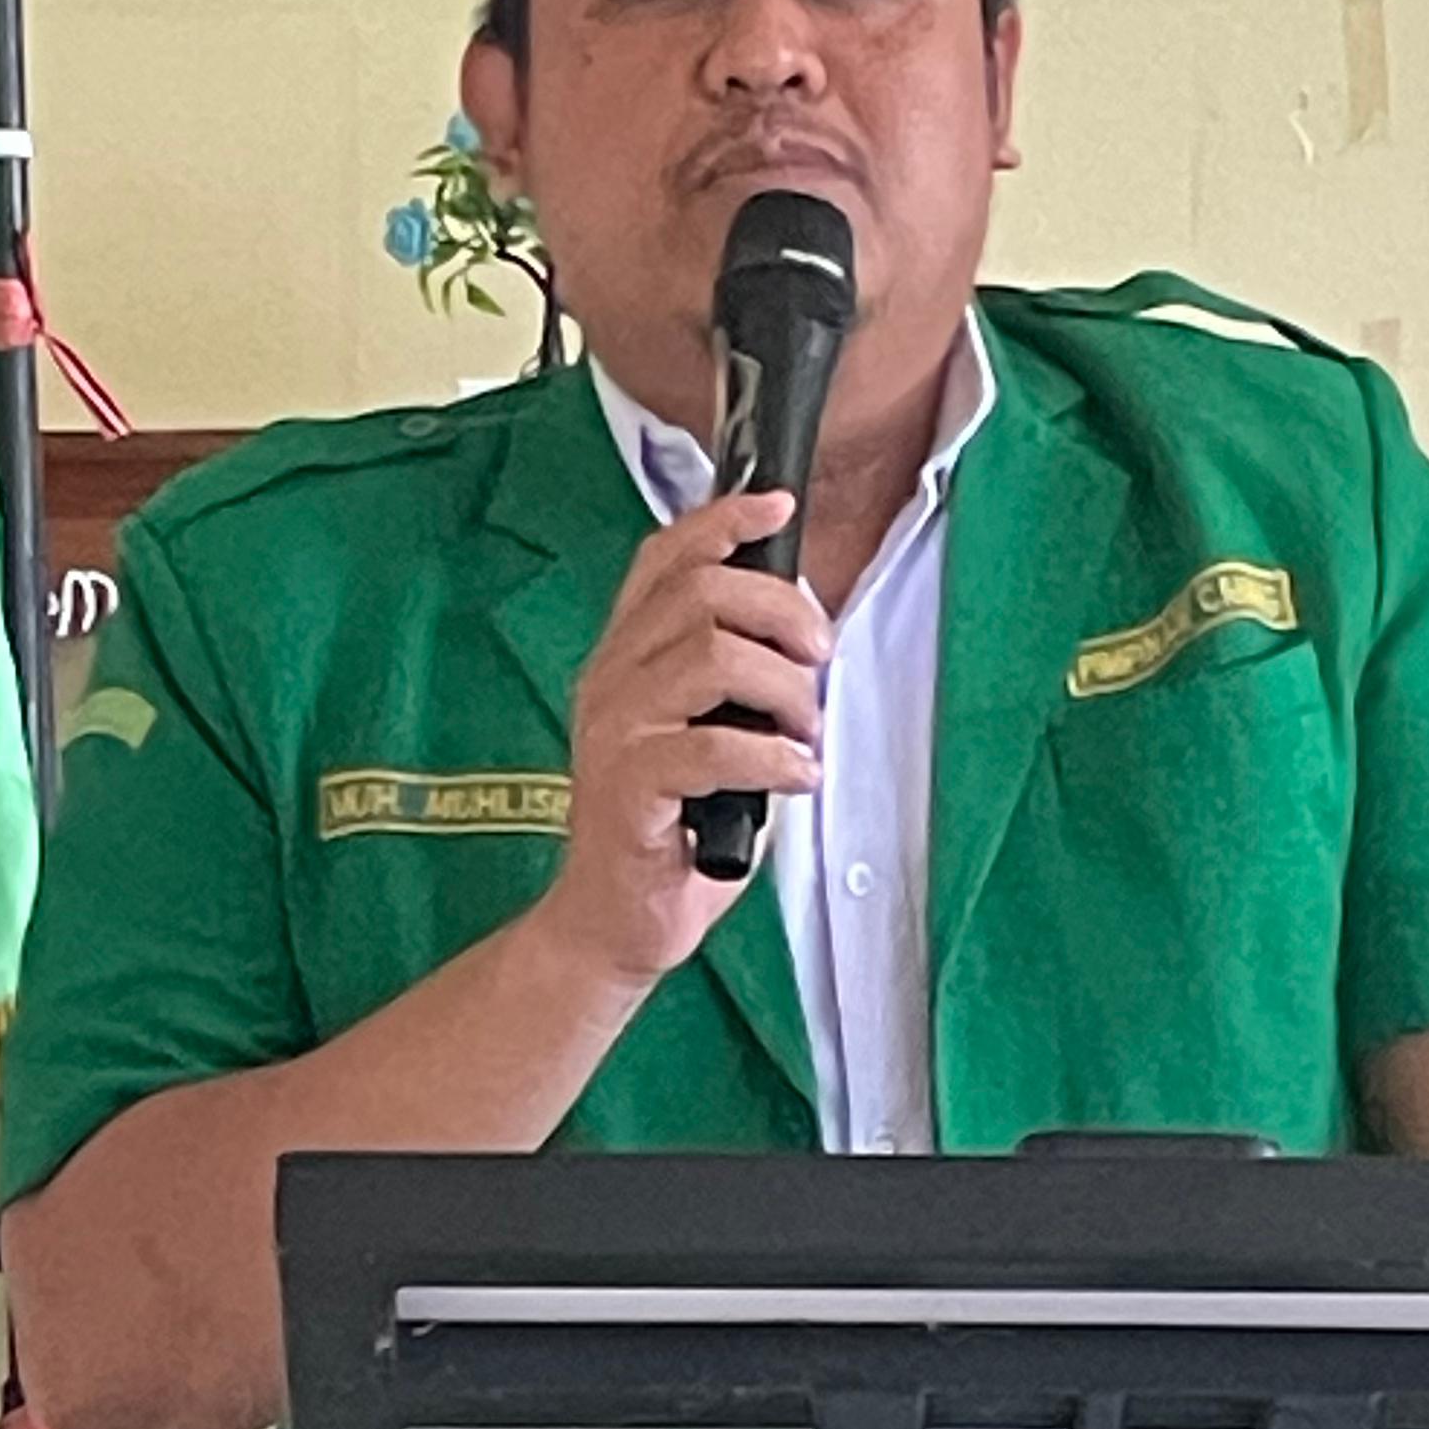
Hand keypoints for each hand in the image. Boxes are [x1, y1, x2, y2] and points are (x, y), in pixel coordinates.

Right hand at [535, 488, 828, 995]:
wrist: (614, 921)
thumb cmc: (671, 828)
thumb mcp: (705, 731)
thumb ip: (732, 678)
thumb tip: (803, 634)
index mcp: (625, 657)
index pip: (663, 560)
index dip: (723, 522)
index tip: (779, 507)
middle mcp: (610, 681)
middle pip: (701, 594)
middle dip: (781, 611)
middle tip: (818, 657)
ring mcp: (614, 733)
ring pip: (711, 657)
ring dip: (783, 688)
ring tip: (805, 730)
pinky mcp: (628, 789)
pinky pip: (712, 747)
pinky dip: (774, 757)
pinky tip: (798, 777)